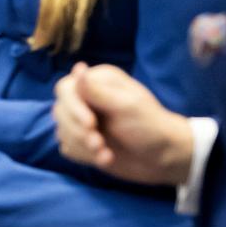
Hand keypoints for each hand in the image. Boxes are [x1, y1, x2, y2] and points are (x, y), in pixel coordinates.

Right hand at [53, 63, 193, 184]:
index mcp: (98, 82)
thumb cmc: (151, 127)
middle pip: (60, 111)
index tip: (90, 124)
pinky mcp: (83, 142)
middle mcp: (87, 98)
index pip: (66, 88)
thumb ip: (97, 91)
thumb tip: (77, 68)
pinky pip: (68, 147)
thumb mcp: (127, 106)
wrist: (164, 158)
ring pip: (62, 131)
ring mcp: (84, 121)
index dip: (73, 107)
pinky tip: (104, 158)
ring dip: (82, 146)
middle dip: (77, 131)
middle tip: (99, 143)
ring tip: (106, 154)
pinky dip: (83, 156)